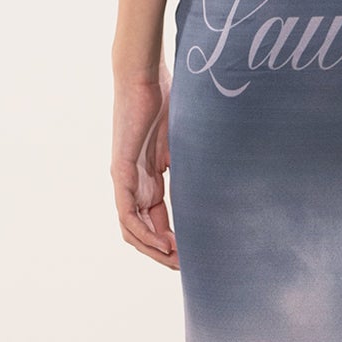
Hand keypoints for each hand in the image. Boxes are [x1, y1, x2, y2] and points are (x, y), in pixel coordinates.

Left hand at [111, 69, 177, 268]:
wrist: (144, 75)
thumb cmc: (165, 97)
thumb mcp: (184, 140)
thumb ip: (192, 161)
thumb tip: (220, 174)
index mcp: (148, 176)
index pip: (156, 217)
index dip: (171, 239)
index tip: (192, 253)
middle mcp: (133, 181)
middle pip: (142, 229)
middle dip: (162, 252)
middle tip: (186, 266)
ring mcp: (124, 178)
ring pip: (132, 228)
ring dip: (152, 249)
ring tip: (176, 261)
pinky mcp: (121, 170)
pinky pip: (127, 213)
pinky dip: (143, 233)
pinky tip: (162, 244)